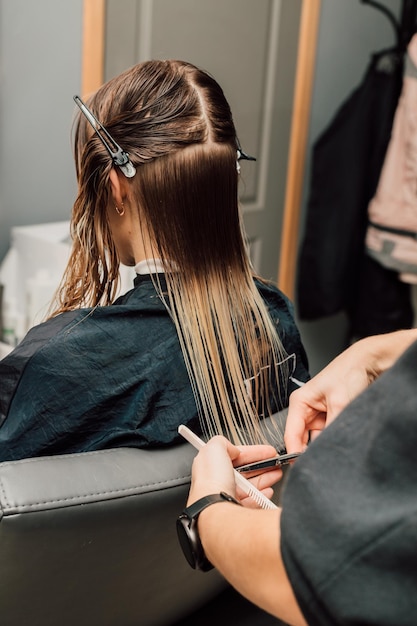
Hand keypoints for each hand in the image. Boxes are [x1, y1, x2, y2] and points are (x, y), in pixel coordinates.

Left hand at [187, 436, 282, 507]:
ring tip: (276, 474)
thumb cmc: (211, 481)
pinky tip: (268, 491)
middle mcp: (217, 481)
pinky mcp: (234, 509)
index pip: (235, 456)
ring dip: (265, 479)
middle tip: (275, 463)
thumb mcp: (214, 449)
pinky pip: (251, 502)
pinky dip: (261, 496)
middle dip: (262, 465)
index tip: (268, 451)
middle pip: (244, 471)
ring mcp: (226, 496)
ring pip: (249, 486)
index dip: (253, 452)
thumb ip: (222, 442)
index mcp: (211, 465)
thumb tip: (232, 448)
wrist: (214, 509)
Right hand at [284, 329, 416, 452]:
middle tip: (322, 462)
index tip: (303, 468)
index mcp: (300, 402)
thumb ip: (332, 429)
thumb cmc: (349, 373)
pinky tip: (341, 443)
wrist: (369, 363)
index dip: (294, 453)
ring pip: (317, 439)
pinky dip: (334, 440)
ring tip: (335, 450)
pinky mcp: (331, 418)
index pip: (291, 434)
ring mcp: (320, 415)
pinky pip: (329, 435)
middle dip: (310, 451)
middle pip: (302, 440)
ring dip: (325, 445)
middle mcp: (307, 410)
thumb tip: (326, 451)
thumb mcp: (340, 404)